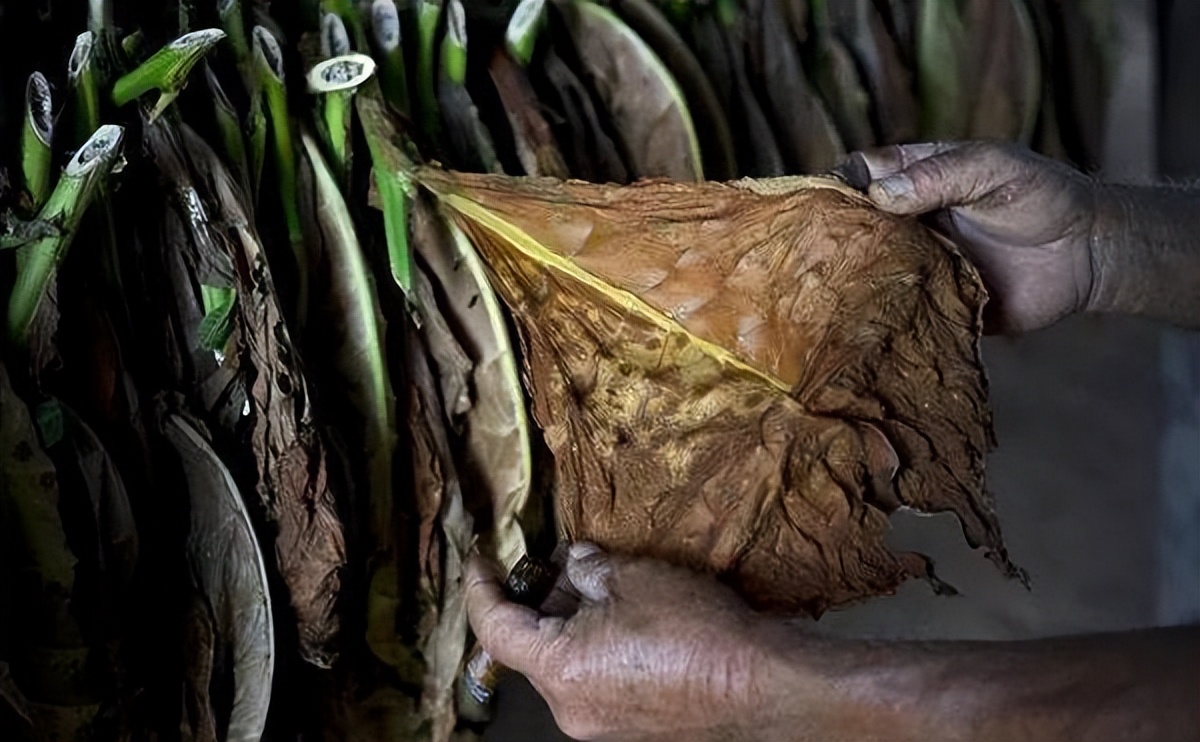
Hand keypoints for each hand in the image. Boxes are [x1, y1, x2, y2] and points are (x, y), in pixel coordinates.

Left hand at [465, 544, 769, 740]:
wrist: (762, 685)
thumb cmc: (697, 631)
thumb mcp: (632, 576)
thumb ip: (587, 566)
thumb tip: (572, 561)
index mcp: (559, 670)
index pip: (494, 629)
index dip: (481, 590)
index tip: (481, 560)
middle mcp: (569, 707)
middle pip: (531, 645)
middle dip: (539, 597)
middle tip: (557, 556)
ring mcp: (598, 721)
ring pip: (563, 660)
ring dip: (569, 618)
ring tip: (599, 577)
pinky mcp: (626, 723)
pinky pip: (591, 675)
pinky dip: (592, 640)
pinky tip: (622, 610)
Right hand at [839, 142, 1098, 333]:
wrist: (1088, 253)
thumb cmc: (1042, 195)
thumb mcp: (991, 167)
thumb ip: (938, 176)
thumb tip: (878, 195)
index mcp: (913, 179)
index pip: (857, 177)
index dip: (832, 187)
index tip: (817, 206)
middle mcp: (906, 223)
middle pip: (853, 230)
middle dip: (831, 242)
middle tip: (813, 258)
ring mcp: (916, 265)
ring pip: (868, 274)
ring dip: (851, 285)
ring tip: (827, 296)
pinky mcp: (932, 305)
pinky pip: (899, 313)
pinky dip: (881, 321)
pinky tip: (863, 326)